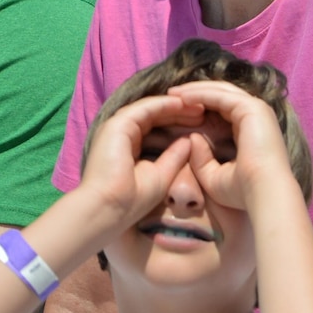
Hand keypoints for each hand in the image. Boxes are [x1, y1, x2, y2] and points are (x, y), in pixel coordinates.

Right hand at [77, 93, 199, 228]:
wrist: (109, 208)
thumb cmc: (132, 200)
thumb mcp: (161, 175)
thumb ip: (174, 157)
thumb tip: (189, 141)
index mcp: (129, 145)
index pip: (156, 126)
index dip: (178, 122)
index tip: (201, 123)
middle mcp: (122, 133)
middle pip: (154, 115)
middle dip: (179, 112)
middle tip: (203, 111)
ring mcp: (118, 126)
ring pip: (150, 108)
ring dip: (175, 106)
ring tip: (198, 106)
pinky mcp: (117, 124)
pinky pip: (144, 109)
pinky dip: (164, 105)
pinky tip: (182, 105)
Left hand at [166, 80, 293, 212]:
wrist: (263, 193)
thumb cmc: (243, 191)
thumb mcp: (214, 176)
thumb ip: (201, 158)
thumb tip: (193, 137)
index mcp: (250, 129)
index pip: (223, 107)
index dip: (200, 103)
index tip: (176, 107)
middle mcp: (256, 115)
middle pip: (221, 93)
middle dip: (195, 91)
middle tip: (170, 94)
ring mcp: (256, 109)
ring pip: (220, 90)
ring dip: (194, 90)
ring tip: (171, 93)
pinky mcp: (252, 108)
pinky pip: (220, 96)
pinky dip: (200, 94)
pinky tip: (181, 98)